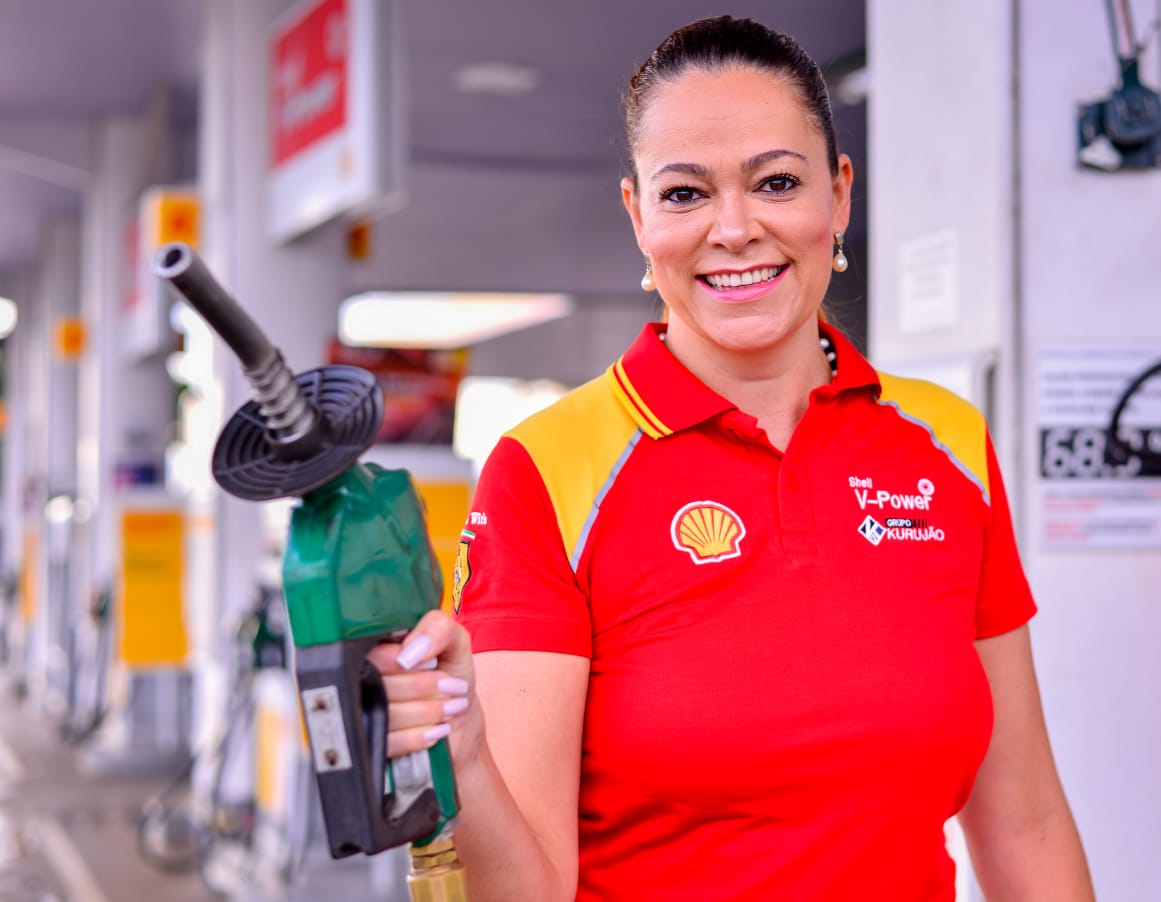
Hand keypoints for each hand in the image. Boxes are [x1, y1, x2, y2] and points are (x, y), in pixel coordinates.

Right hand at [367, 609, 484, 769]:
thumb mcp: (454, 643)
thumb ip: (438, 629)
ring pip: (386, 714)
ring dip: (429, 711)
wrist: (458, 720)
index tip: (434, 663)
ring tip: (451, 706)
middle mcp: (364, 680)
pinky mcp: (373, 743)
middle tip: (451, 687)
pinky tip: (437, 728)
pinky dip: (420, 735)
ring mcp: (365, 713)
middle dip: (425, 687)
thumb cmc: (451, 676)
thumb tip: (409, 651)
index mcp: (378, 649)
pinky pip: (389, 742)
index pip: (376, 655)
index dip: (408, 662)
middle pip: (381, 685)